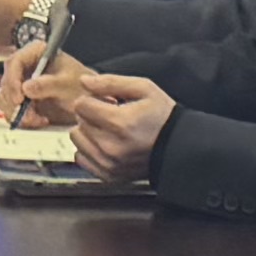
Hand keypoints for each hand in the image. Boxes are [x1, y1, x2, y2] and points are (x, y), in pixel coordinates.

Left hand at [14, 66, 172, 176]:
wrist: (178, 147)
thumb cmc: (163, 117)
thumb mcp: (144, 89)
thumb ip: (111, 82)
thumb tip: (84, 81)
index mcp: (120, 122)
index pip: (81, 105)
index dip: (93, 99)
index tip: (108, 102)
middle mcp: (111, 146)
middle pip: (78, 121)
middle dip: (92, 114)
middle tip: (112, 115)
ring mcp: (109, 163)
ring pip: (77, 139)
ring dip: (88, 131)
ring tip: (110, 129)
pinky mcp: (108, 175)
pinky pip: (81, 158)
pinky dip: (89, 149)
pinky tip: (106, 144)